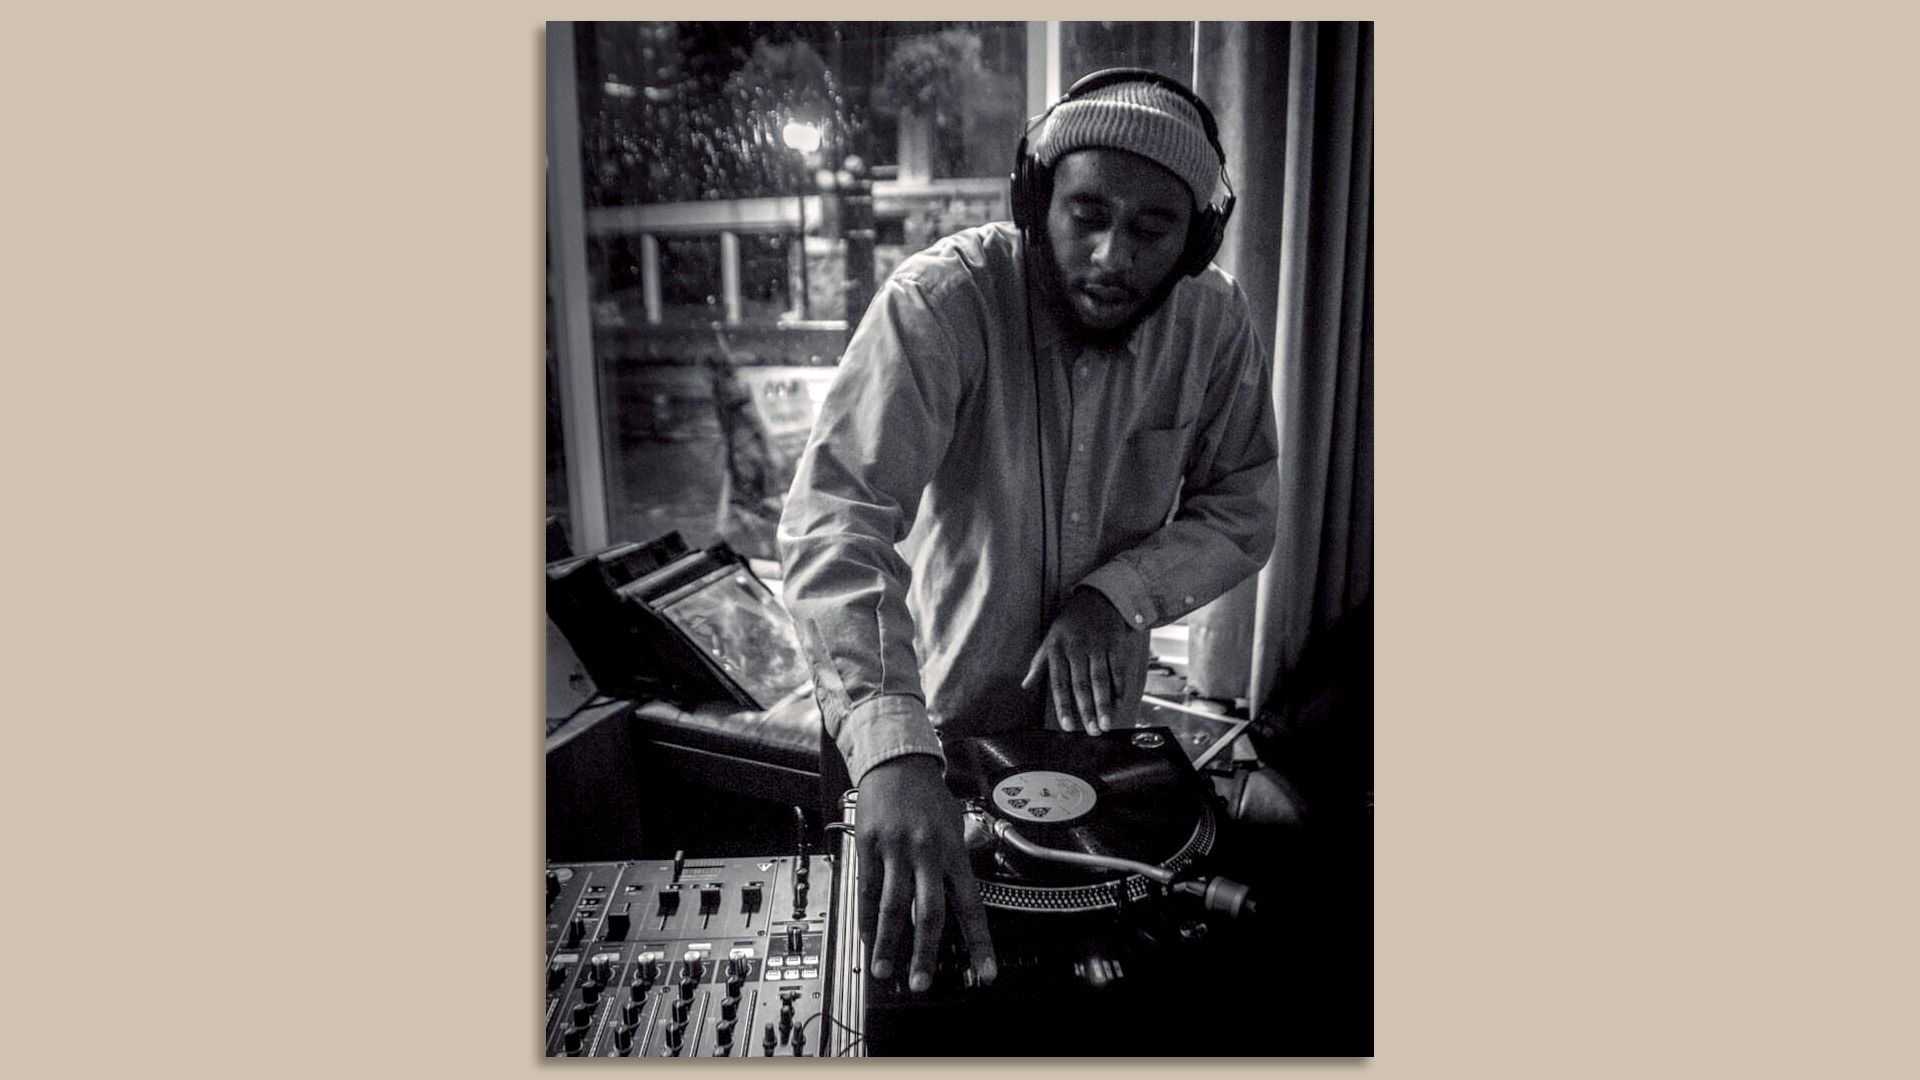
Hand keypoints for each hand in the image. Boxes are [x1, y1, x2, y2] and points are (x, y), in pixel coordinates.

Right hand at [856, 755, 996, 991]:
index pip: (971, 904)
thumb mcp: (955, 825)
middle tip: (920, 984)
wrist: (896, 761)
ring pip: (893, 905)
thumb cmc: (928, 797)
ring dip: (887, 943)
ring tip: (883, 970)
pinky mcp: (868, 844)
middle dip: (924, 953)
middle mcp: (927, 852)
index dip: (980, 942)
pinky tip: (866, 937)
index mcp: (954, 850)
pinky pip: (867, 888)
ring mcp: (895, 849)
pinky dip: (867, 917)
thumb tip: (958, 901)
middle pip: (929, 911)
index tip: (986, 974)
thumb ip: (956, 863)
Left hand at [1021, 587, 1149, 734]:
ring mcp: (1097, 645)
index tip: (1067, 726)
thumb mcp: (1050, 640)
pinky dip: (1119, 688)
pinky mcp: (1115, 643)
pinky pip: (1118, 669)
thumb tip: (1025, 686)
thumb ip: (1039, 664)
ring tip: (1106, 724)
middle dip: (1087, 710)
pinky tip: (1119, 704)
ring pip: (1101, 679)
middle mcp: (1077, 648)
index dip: (1063, 705)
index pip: (1059, 682)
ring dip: (1104, 704)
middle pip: (1082, 684)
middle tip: (1092, 731)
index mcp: (1057, 649)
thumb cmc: (1069, 624)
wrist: (1097, 598)